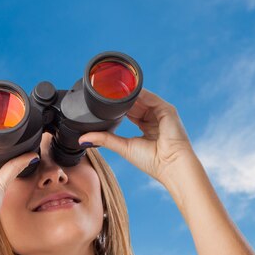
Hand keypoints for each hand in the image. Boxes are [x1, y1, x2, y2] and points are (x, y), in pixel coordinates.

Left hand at [77, 88, 196, 183]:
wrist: (171, 166)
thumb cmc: (153, 161)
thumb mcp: (123, 147)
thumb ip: (105, 139)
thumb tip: (83, 139)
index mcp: (146, 127)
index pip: (130, 111)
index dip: (117, 106)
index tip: (102, 101)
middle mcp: (155, 118)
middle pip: (135, 102)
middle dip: (120, 98)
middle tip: (103, 91)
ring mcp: (161, 113)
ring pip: (141, 97)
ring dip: (127, 93)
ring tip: (111, 89)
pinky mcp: (167, 109)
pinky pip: (150, 97)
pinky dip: (138, 93)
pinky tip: (126, 91)